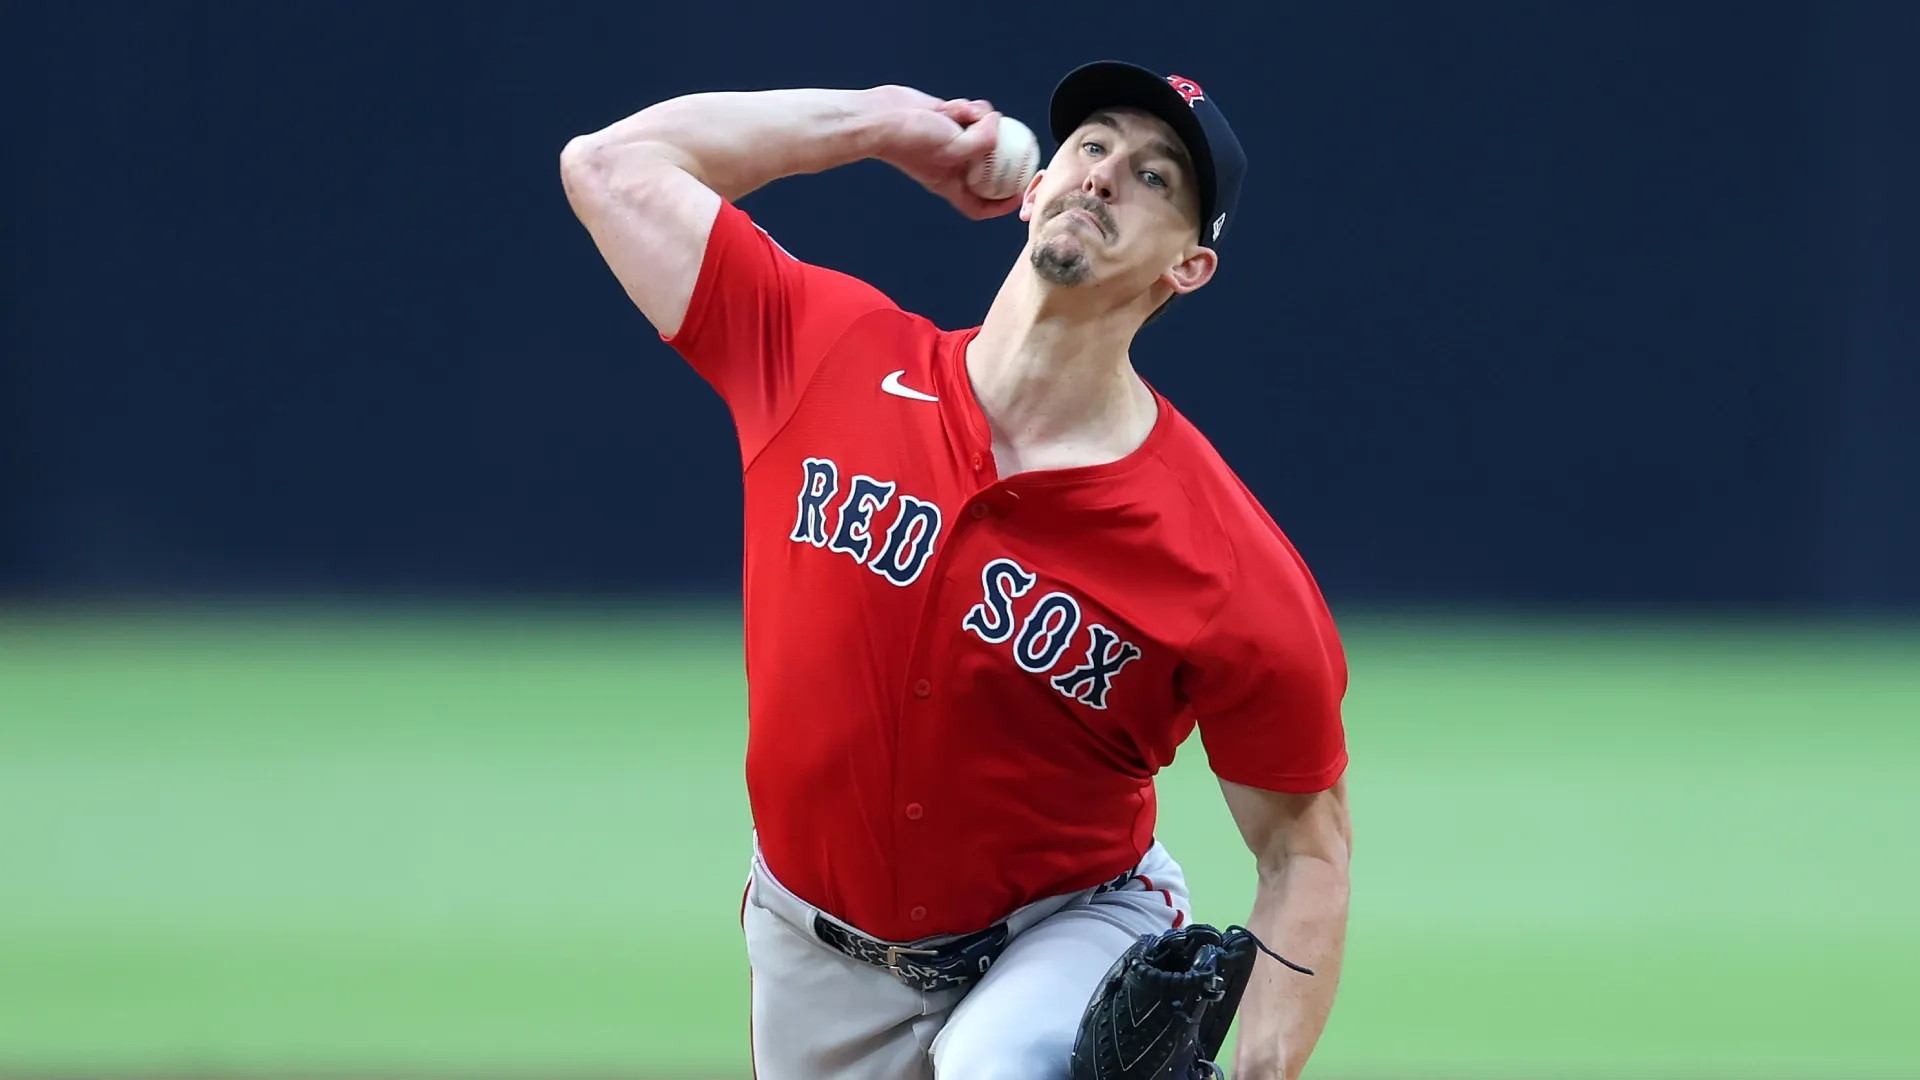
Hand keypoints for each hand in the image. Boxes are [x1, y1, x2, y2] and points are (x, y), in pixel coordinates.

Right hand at [864, 86, 1026, 219]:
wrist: (883, 115)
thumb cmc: (910, 140)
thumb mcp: (953, 148)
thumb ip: (983, 141)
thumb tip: (999, 124)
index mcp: (951, 183)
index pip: (980, 205)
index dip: (1001, 205)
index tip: (1019, 194)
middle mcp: (953, 164)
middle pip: (988, 167)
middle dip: (1001, 153)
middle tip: (1017, 142)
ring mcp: (951, 141)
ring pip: (984, 131)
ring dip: (980, 120)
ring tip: (964, 114)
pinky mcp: (949, 119)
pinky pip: (971, 112)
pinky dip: (967, 107)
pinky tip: (950, 106)